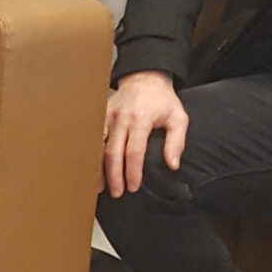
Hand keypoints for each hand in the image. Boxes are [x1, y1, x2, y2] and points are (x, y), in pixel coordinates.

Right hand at [102, 71, 186, 197]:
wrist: (145, 78)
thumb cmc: (162, 100)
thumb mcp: (178, 118)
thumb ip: (177, 142)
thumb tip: (173, 165)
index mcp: (141, 119)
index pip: (134, 151)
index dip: (133, 171)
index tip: (134, 186)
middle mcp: (122, 118)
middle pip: (113, 152)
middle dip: (114, 176)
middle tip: (118, 193)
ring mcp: (108, 116)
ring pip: (99, 147)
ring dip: (100, 169)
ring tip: (101, 188)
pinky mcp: (100, 116)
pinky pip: (94, 139)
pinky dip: (93, 156)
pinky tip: (94, 170)